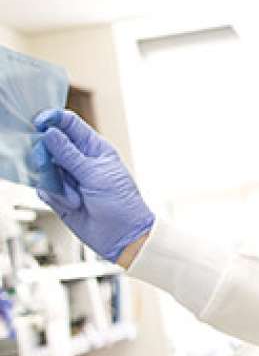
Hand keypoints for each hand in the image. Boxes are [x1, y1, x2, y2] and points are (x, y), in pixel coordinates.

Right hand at [34, 109, 153, 262]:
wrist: (122, 235)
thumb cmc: (121, 202)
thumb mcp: (96, 175)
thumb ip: (70, 155)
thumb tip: (50, 133)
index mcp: (95, 148)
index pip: (70, 125)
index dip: (54, 120)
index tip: (40, 122)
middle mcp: (79, 160)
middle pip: (49, 145)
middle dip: (46, 155)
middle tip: (47, 164)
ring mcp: (68, 177)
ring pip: (44, 167)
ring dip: (54, 181)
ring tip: (73, 195)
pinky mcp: (59, 195)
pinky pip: (44, 188)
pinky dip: (54, 196)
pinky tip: (72, 204)